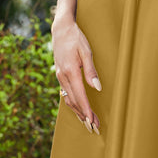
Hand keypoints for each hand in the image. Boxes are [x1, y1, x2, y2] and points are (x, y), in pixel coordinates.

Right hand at [52, 17, 101, 132]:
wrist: (61, 30)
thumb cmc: (76, 39)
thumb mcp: (87, 52)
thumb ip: (91, 71)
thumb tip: (97, 88)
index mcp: (70, 72)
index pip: (80, 96)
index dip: (86, 110)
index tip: (92, 121)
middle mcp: (62, 77)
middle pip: (74, 101)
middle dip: (84, 115)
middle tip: (94, 127)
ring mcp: (59, 77)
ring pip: (68, 99)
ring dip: (78, 112)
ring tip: (87, 123)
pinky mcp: (60, 75)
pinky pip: (66, 94)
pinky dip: (72, 104)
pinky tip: (77, 110)